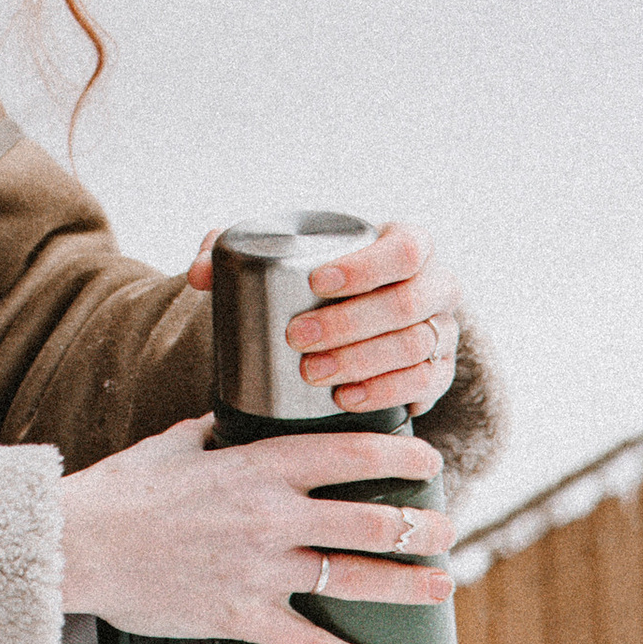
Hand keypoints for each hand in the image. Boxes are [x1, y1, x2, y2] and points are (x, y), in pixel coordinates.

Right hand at [60, 415, 455, 643]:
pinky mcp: (242, 615)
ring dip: (407, 585)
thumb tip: (236, 416)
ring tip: (442, 586)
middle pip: (368, 519)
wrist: (79, 545)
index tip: (428, 458)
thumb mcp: (175, 443)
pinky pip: (308, 643)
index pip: (348, 453)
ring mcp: (260, 568)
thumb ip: (217, 431)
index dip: (399, 454)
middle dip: (419, 526)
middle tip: (446, 529)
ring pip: (354, 578)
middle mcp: (270, 516)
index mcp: (256, 466)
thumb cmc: (121, 490)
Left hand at [188, 220, 465, 416]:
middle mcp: (437, 285)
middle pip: (408, 304)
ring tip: (314, 374)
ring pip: (416, 348)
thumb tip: (200, 274)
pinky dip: (386, 393)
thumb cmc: (316, 280)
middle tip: (297, 339)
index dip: (367, 266)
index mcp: (408, 244)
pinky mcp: (439, 374)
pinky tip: (348, 399)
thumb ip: (235, 253)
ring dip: (364, 363)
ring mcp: (442, 332)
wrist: (352, 317)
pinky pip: (425, 386)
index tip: (316, 282)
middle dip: (351, 324)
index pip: (405, 249)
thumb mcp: (284, 257)